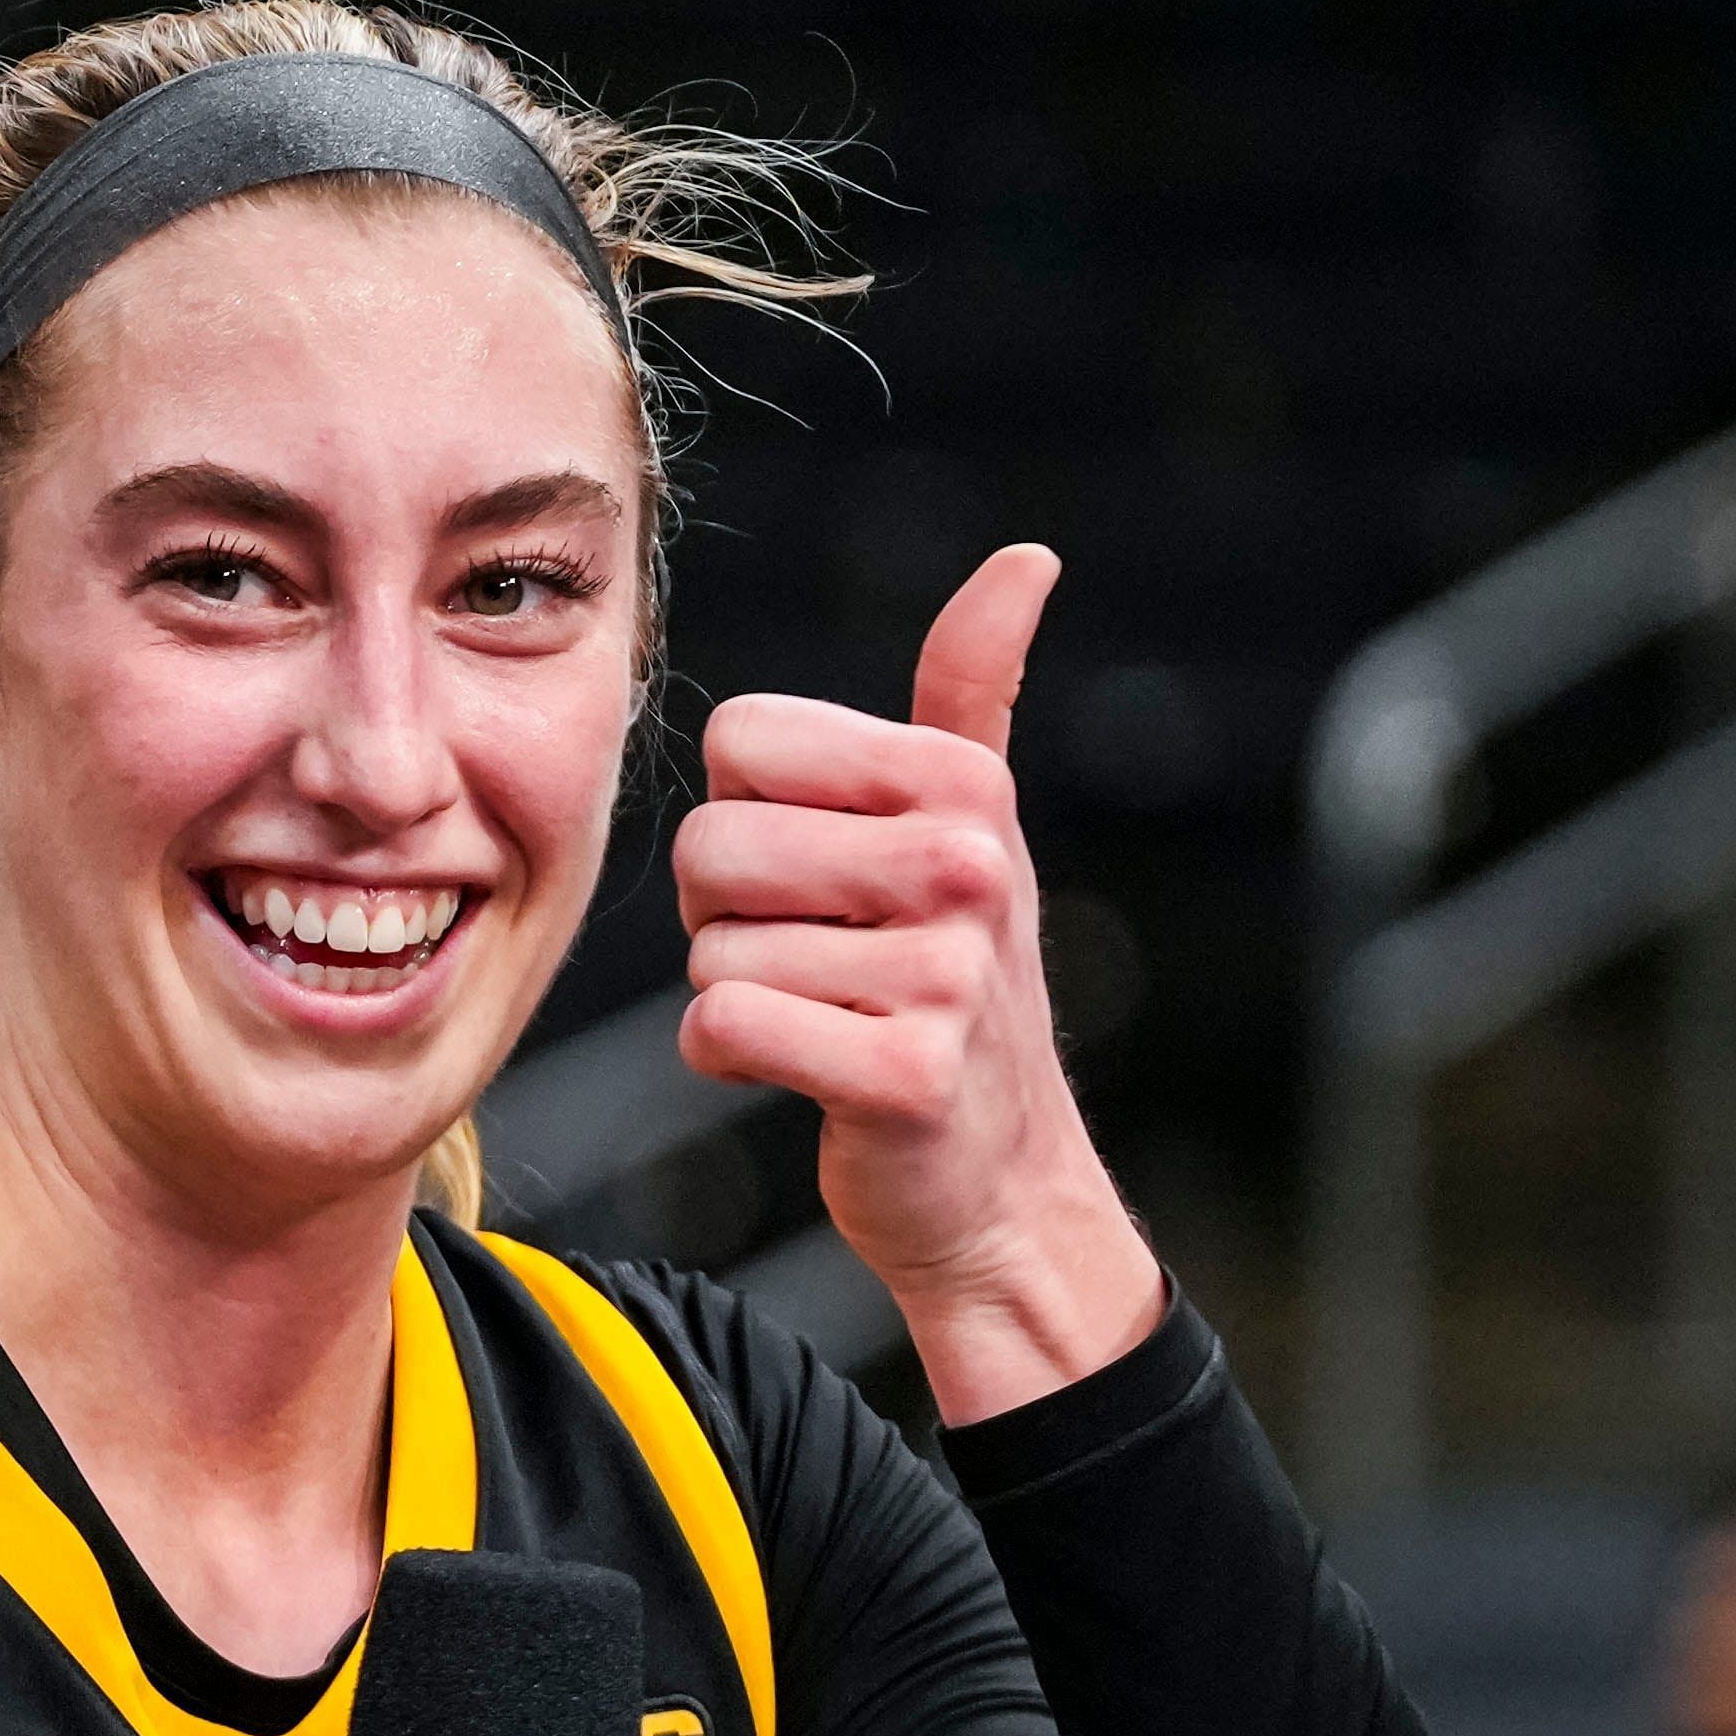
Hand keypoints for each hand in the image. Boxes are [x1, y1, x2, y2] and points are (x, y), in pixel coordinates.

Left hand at [672, 544, 1162, 1421]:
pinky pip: (720, 1029)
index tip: (822, 874)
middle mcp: (965, 865)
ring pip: (709, 952)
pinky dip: (730, 1058)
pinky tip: (805, 1070)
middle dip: (727, 916)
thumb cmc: (949, 983)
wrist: (996, 1177)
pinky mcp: (900, 1077)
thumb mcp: (972, 824)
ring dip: (738, 995)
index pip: (740, 742)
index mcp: (961, 784)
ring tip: (827, 1017)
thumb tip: (1027, 558)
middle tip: (815, 958)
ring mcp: (942, 976)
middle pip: (707, 847)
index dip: (749, 816)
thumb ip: (972, 691)